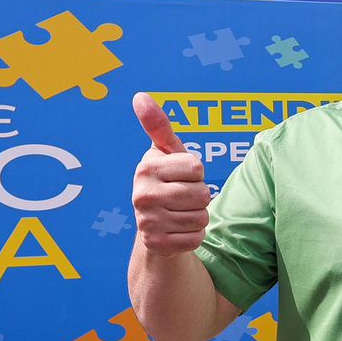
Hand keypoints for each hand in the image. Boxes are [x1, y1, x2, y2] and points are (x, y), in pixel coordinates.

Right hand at [131, 92, 209, 255]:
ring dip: (198, 217)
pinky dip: (194, 236)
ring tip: (180, 213)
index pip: (196, 166)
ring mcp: (147, 221)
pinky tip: (178, 230)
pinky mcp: (156, 244)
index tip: (181, 175)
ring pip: (201, 217)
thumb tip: (139, 96)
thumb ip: (158, 125)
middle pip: (201, 194)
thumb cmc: (167, 180)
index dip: (196, 172)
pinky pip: (196, 238)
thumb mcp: (166, 152)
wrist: (154, 226)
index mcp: (146, 167)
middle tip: (182, 198)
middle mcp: (142, 194)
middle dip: (200, 196)